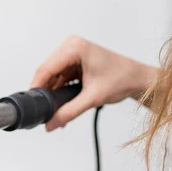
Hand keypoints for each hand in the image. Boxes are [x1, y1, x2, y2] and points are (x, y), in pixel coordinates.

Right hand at [31, 36, 156, 130]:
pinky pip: (59, 77)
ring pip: (51, 76)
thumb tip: (50, 124)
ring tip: (54, 110)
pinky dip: (59, 90)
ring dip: (52, 93)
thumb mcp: (93, 98)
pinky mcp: (74, 61)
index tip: (32, 104)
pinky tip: (61, 104)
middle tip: (43, 111)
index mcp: (74, 48)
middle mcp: (71, 46)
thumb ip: (69, 112)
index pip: (46, 68)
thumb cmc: (123, 79)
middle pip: (46, 72)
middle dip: (44, 92)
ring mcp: (72, 53)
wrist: (139, 79)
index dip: (36, 87)